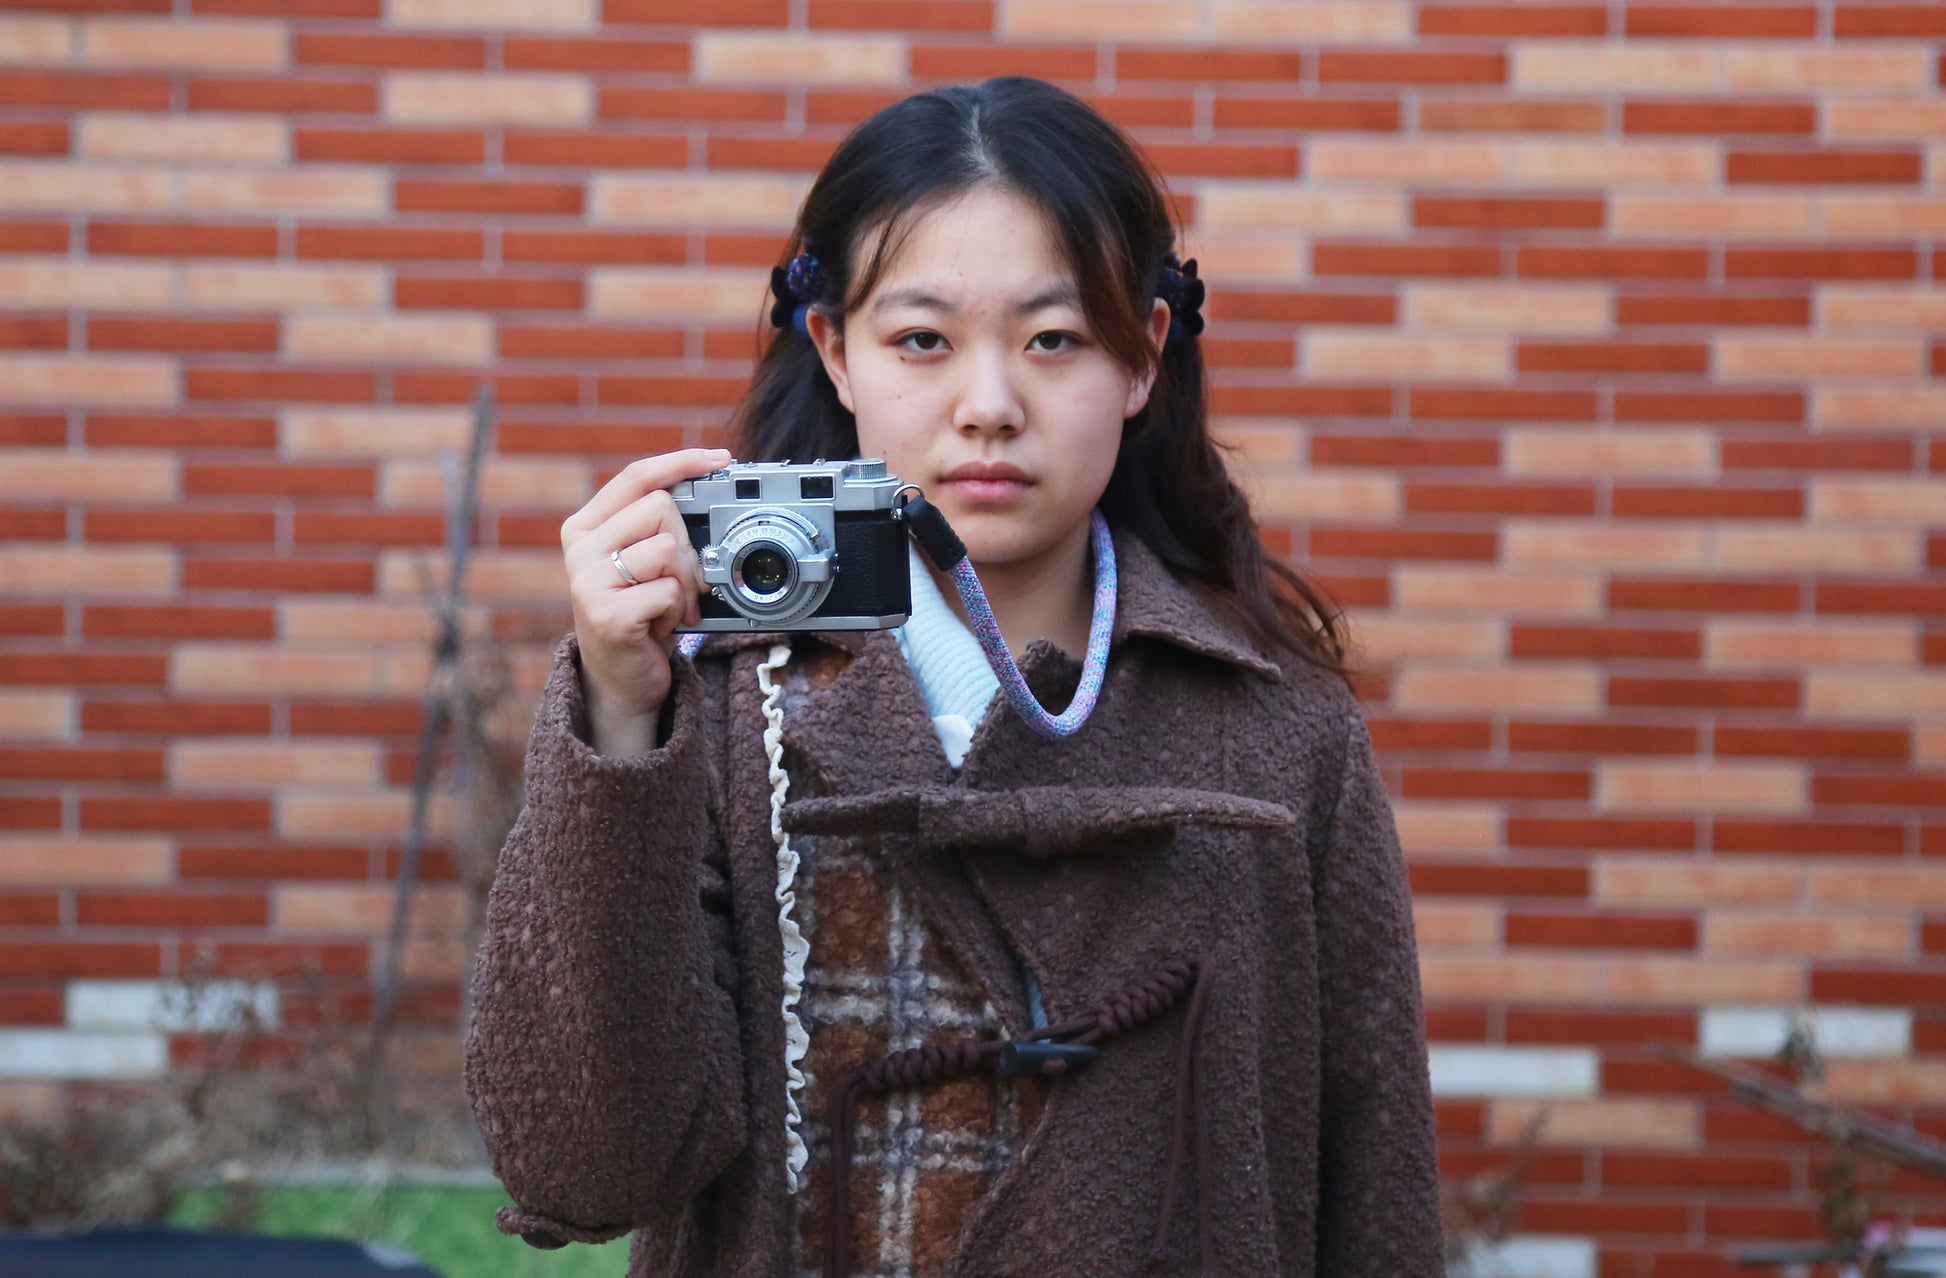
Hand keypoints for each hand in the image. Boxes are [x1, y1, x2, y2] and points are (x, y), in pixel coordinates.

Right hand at [560, 448, 729, 739]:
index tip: (721, 458)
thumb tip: (707, 485)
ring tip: (667, 607)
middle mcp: (580, 549)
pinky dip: (678, 611)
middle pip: (661, 508)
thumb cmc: (640, 615)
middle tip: (678, 582)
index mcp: (586, 527)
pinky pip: (669, 591)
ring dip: (684, 584)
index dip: (681, 462)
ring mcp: (588, 582)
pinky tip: (659, 626)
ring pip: (668, 549)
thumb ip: (657, 526)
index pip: (636, 477)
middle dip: (686, 546)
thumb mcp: (643, 562)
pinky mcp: (607, 614)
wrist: (621, 680)